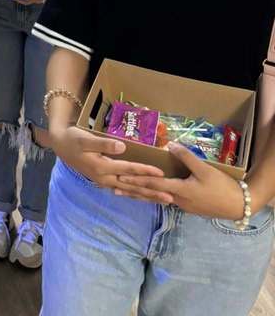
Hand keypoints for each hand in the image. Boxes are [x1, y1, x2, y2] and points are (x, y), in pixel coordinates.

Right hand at [50, 124, 167, 194]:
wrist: (60, 145)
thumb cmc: (73, 138)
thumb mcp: (86, 139)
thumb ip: (104, 144)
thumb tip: (123, 147)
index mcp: (102, 167)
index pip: (129, 170)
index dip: (145, 171)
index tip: (161, 174)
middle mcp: (105, 178)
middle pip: (133, 186)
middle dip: (152, 191)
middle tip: (171, 197)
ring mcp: (104, 181)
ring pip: (130, 191)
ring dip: (147, 196)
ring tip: (164, 200)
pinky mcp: (104, 180)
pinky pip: (123, 190)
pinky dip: (136, 194)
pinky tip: (144, 197)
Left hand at [115, 141, 247, 216]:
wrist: (238, 206)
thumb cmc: (221, 186)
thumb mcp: (204, 169)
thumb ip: (186, 157)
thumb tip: (169, 144)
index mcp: (179, 190)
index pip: (152, 183)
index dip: (136, 179)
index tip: (120, 176)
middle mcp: (177, 200)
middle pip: (150, 194)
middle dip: (132, 190)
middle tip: (113, 187)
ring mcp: (182, 205)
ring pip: (156, 198)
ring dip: (140, 194)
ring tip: (124, 193)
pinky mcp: (188, 206)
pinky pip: (165, 200)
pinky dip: (153, 196)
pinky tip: (149, 194)